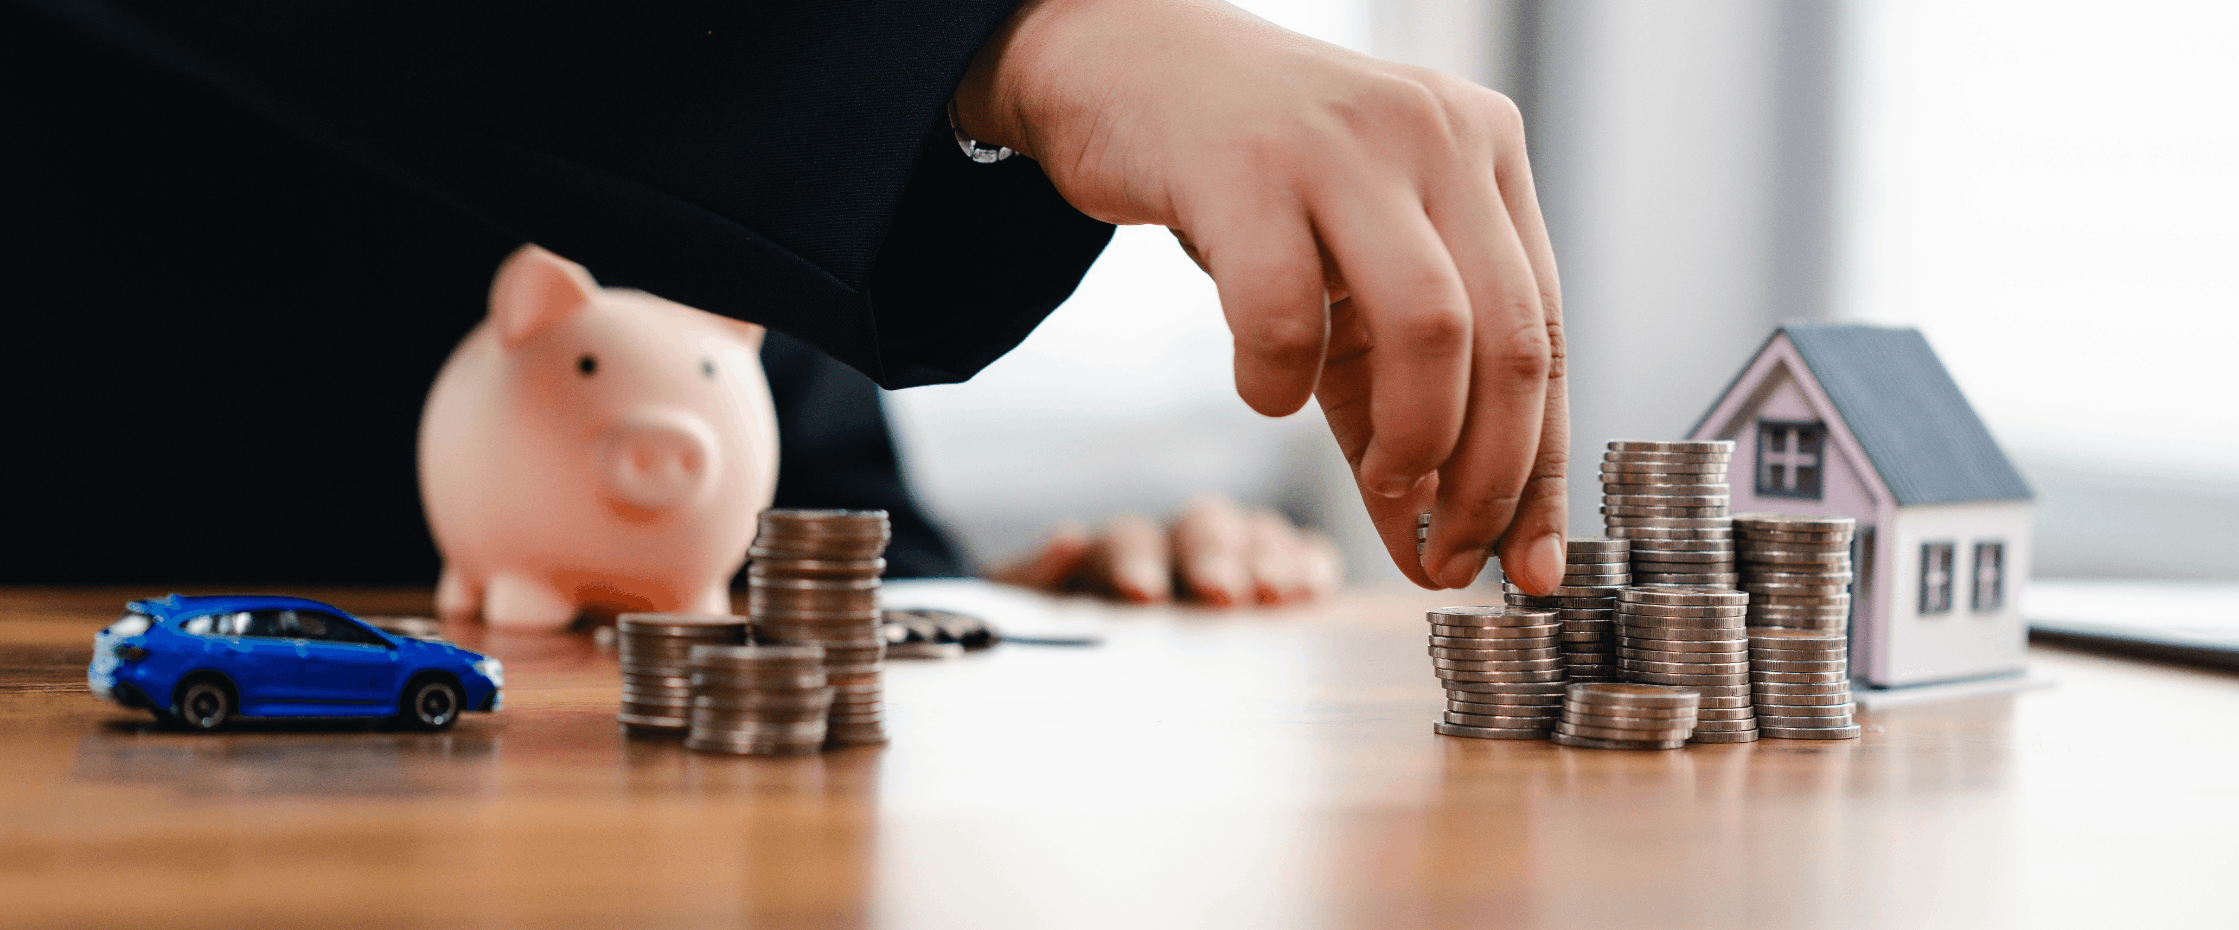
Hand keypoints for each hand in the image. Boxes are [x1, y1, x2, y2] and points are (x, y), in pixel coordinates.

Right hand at [954, 0, 1568, 594]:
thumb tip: (1436, 544)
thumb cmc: (1250, 184)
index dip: (1539, 468)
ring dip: (1410, 444)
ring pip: (1432, 329)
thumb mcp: (1346, 284)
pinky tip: (1260, 389)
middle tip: (1447, 556)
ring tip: (1377, 487)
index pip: (1546, 334)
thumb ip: (1394, 402)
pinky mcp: (1250, 164)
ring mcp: (1348, 143)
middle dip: (1486, 479)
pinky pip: (1286, 314)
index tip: (1528, 567)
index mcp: (1485, 157)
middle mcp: (1437, 136)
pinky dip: (1275, 384)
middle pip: (1509, 340)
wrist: (1128, 68)